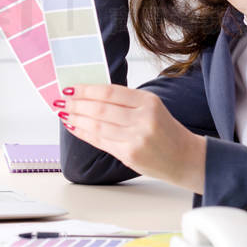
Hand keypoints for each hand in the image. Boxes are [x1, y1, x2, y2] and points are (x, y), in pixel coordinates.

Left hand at [56, 84, 206, 193]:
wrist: (185, 158)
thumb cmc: (165, 131)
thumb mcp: (151, 107)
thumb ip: (125, 102)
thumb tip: (90, 94)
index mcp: (148, 101)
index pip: (109, 92)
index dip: (86, 90)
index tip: (71, 88)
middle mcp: (142, 119)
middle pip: (100, 108)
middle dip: (77, 104)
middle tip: (62, 100)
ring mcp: (136, 138)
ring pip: (97, 125)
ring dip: (77, 118)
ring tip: (64, 113)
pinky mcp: (130, 155)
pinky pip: (100, 141)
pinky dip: (84, 133)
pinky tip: (75, 126)